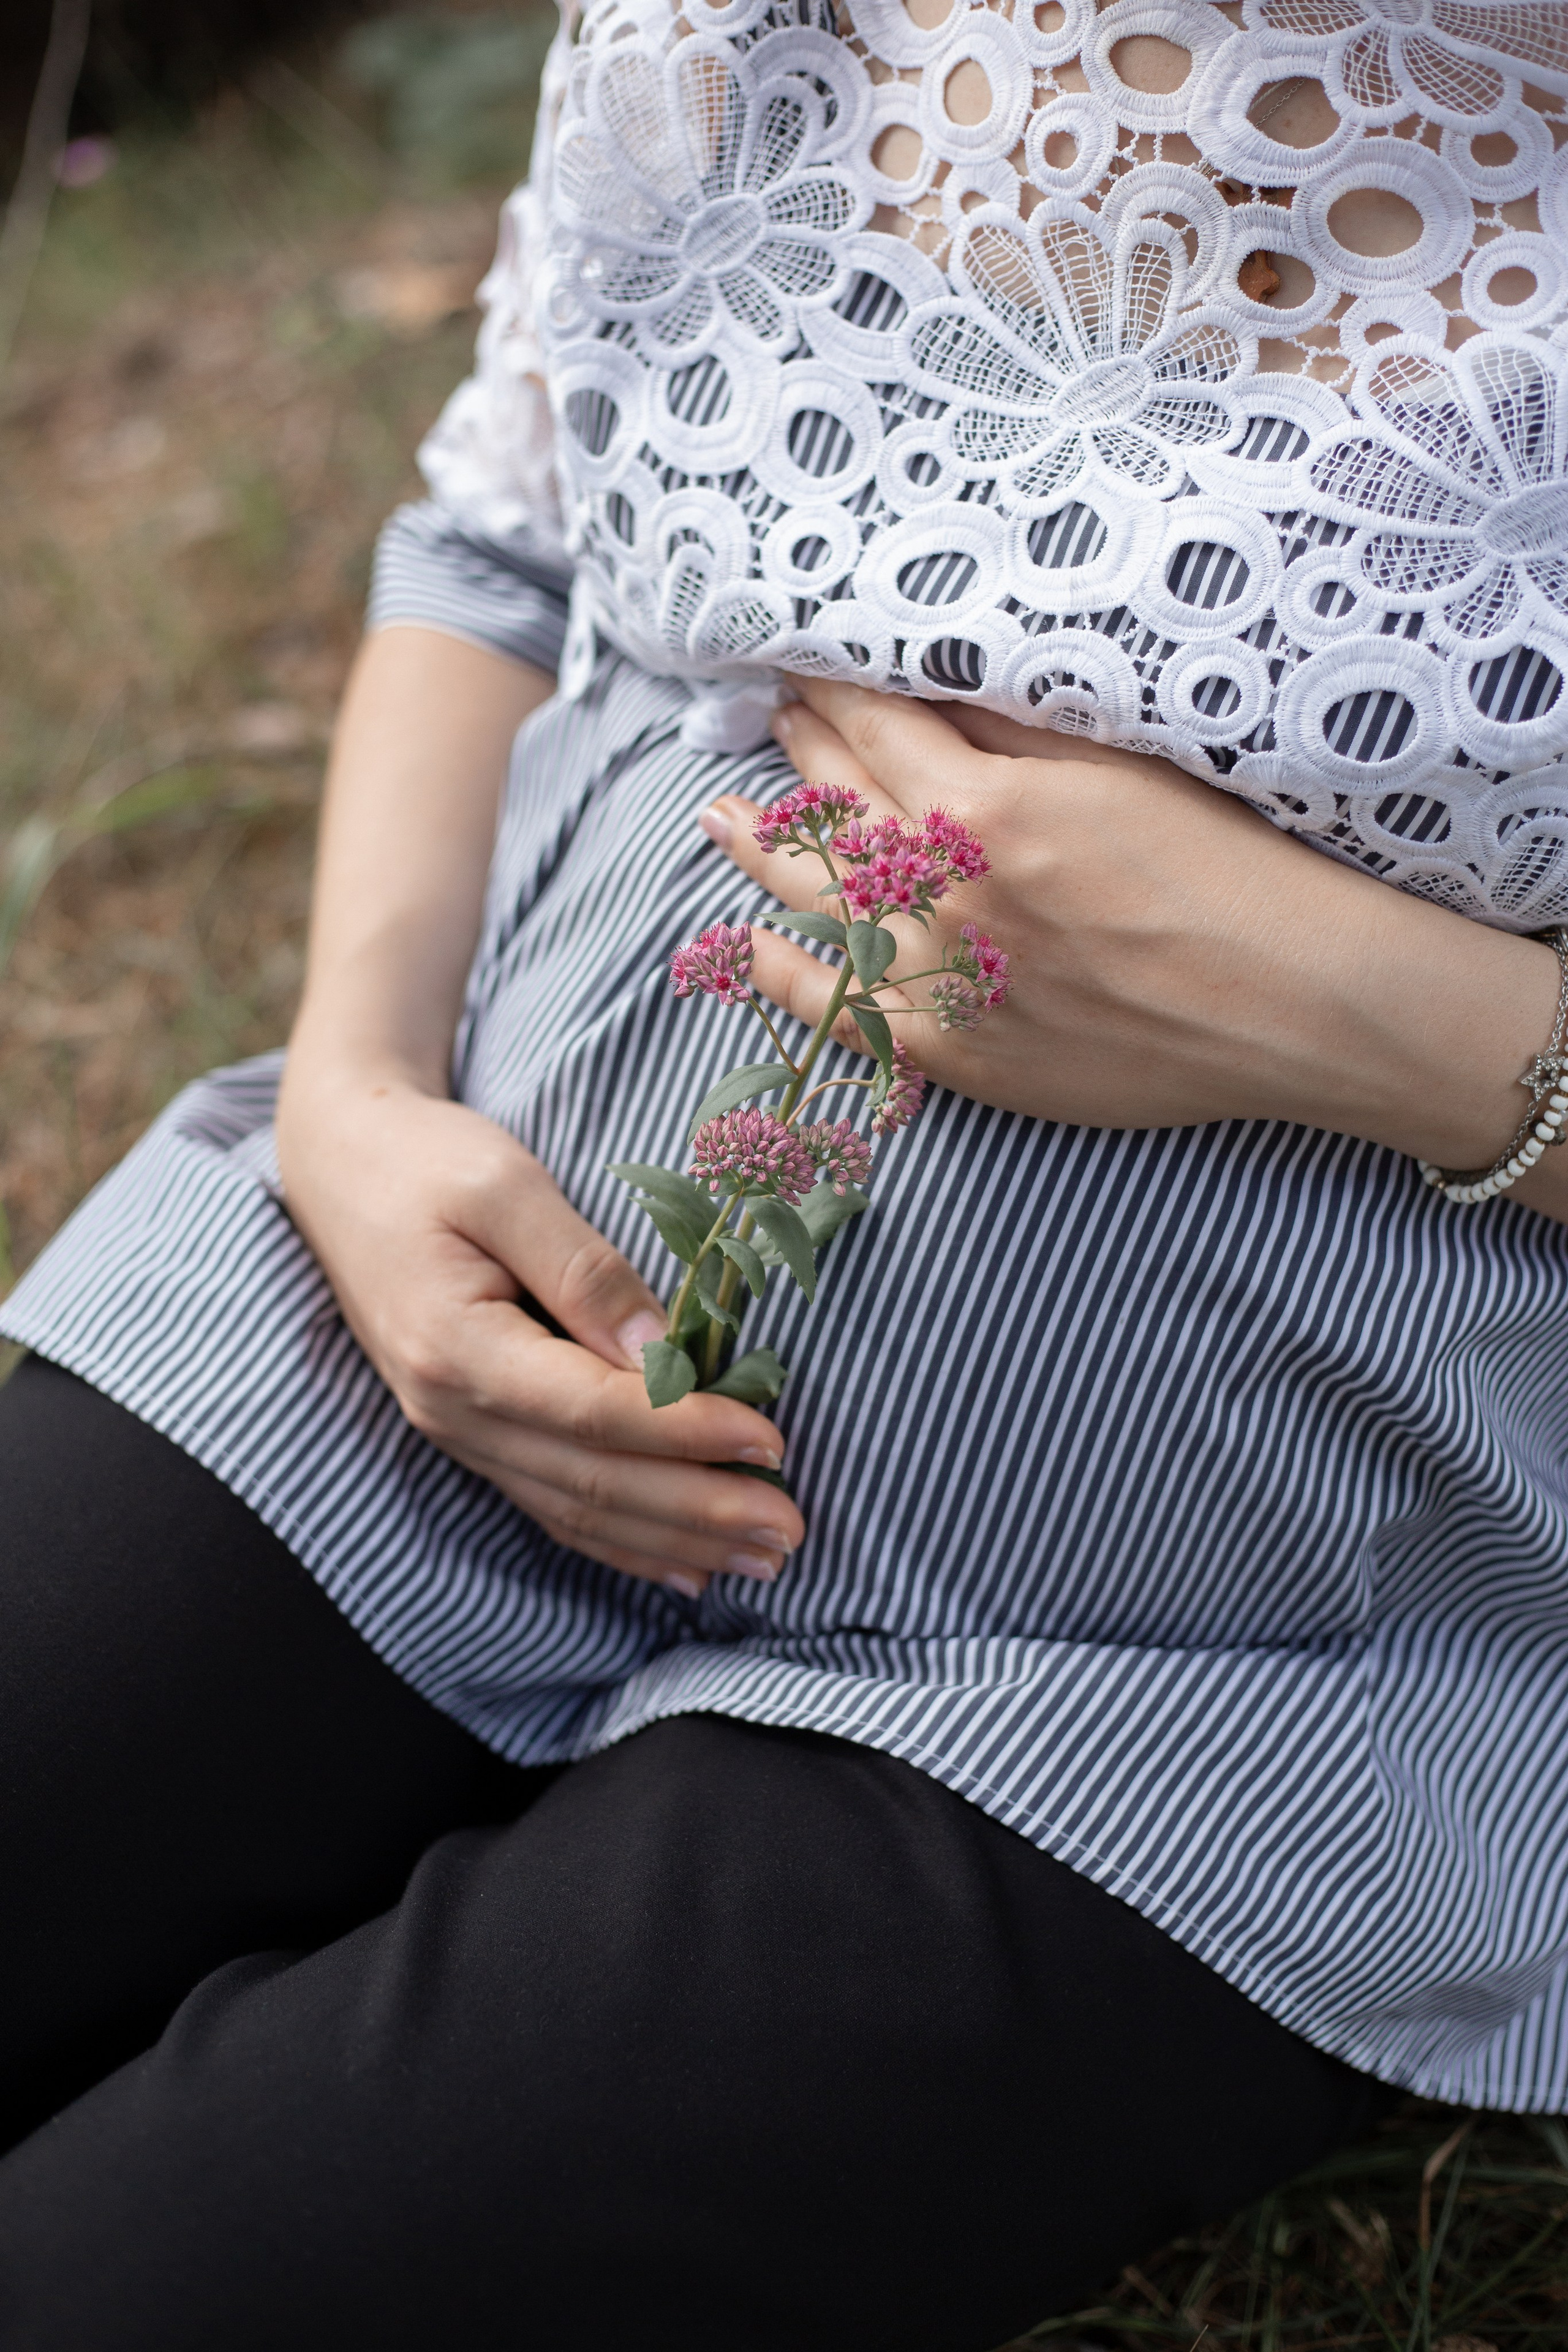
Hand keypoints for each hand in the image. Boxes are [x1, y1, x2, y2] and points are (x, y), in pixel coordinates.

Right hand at [274, 1068, 803, 1600]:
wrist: (341, 1166)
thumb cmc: (427, 1160)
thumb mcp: (506, 1184)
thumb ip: (583, 1268)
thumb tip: (661, 1354)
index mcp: (457, 1346)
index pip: (594, 1412)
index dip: (688, 1433)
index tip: (772, 1443)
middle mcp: (451, 1409)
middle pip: (593, 1480)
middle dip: (700, 1513)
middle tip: (791, 1530)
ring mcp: (457, 1431)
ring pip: (578, 1508)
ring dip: (675, 1541)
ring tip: (764, 1558)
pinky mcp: (472, 1431)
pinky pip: (552, 1505)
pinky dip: (623, 1542)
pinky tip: (684, 1569)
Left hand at [700, 679, 1560, 1175]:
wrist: (1287, 1001)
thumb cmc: (1228, 870)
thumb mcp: (1125, 765)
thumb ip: (1020, 732)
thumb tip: (938, 689)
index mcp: (985, 806)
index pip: (877, 728)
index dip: (834, 691)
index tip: (806, 666)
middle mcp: (944, 892)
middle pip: (842, 806)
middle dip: (802, 752)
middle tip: (772, 718)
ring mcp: (940, 978)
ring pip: (821, 902)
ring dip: (765, 850)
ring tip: (719, 813)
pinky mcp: (957, 1052)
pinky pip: (842, 1011)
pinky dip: (786, 974)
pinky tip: (747, 941)